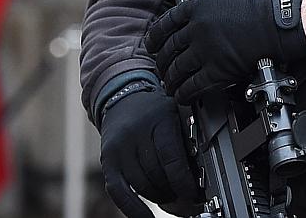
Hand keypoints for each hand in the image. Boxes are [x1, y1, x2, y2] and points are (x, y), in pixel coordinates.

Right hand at [98, 86, 198, 217]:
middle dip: (174, 190)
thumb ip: (185, 141)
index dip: (183, 181)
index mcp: (158, 119)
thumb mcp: (174, 115)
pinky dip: (133, 209)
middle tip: (186, 197)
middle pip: (156, 174)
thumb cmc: (153, 111)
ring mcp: (118, 149)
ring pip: (141, 186)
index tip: (193, 193)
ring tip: (171, 197)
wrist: (122, 99)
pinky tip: (146, 217)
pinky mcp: (107, 162)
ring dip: (159, 197)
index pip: (171, 157)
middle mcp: (134, 134)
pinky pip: (119, 192)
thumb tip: (198, 180)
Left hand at [145, 0, 305, 104]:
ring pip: (178, 69)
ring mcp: (207, 49)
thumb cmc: (262, 5)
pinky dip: (185, 93)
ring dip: (171, 80)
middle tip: (160, 68)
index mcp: (198, 6)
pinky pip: (194, 85)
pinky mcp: (219, 70)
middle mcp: (198, 27)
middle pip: (169, 48)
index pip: (166, 23)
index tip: (152, 45)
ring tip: (169, 85)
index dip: (155, 37)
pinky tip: (182, 96)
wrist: (281, 23)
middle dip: (161, 62)